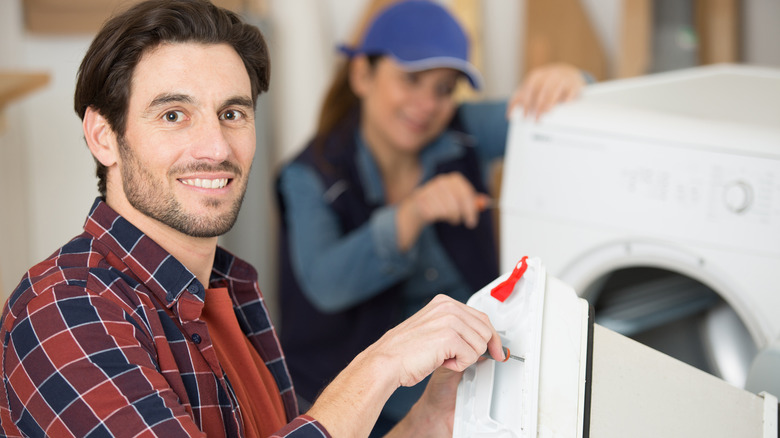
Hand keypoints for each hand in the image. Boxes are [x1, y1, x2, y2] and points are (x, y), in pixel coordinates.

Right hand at [306, 295, 503, 436]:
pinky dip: (458, 366)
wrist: (387, 362)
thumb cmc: (405, 352)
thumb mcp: (433, 330)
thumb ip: (456, 329)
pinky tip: (440, 362)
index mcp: (444, 302)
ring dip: (464, 359)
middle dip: (479, 350)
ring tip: (442, 358)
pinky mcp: (449, 336)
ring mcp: (449, 320)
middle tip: (459, 360)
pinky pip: (471, 357)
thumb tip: (484, 340)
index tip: (497, 350)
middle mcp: (448, 307)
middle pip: (485, 330)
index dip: (491, 337)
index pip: (481, 317)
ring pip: (480, 345)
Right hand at [396, 172, 488, 250]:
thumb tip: (486, 201)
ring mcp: (430, 189)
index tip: (473, 221)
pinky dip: (437, 218)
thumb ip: (471, 200)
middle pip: (456, 202)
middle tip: (461, 221)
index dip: (470, 209)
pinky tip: (436, 214)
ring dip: (449, 217)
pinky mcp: (421, 199)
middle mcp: (442, 181)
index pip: (466, 193)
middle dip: (460, 215)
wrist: (419, 204)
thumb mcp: (458, 199)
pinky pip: (435, 214)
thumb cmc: (443, 201)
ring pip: (446, 210)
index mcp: (454, 179)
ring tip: (448, 216)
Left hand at [507, 63, 584, 119]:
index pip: (528, 89)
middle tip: (535, 119)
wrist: (567, 72)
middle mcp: (549, 75)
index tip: (525, 115)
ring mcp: (562, 78)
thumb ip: (519, 98)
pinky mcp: (574, 84)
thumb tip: (509, 115)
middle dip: (537, 106)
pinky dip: (567, 99)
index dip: (526, 103)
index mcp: (536, 76)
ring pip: (554, 92)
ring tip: (546, 114)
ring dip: (549, 105)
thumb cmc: (545, 83)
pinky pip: (571, 91)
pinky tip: (564, 105)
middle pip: (541, 91)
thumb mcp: (531, 87)